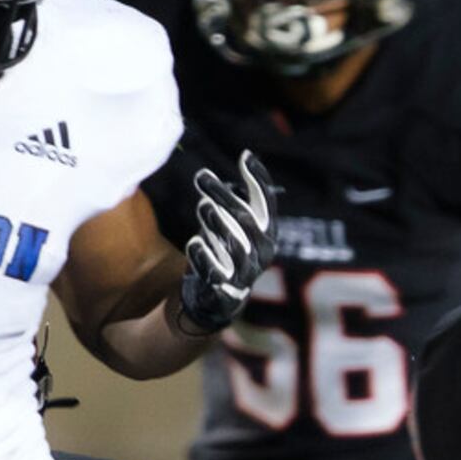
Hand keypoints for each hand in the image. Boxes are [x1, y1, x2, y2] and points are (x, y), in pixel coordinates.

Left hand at [179, 149, 275, 332]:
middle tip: (202, 176)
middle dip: (224, 196)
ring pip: (236, 246)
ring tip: (202, 205)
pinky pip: (216, 273)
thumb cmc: (223, 255)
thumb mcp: (227, 227)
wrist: (218, 303)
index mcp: (265, 235)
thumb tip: (232, 166)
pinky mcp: (226, 292)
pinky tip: (194, 242)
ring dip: (217, 223)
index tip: (245, 156)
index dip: (258, 180)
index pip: (267, 204)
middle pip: (246, 220)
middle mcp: (261, 253)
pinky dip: (205, 258)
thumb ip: (228, 204)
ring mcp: (245, 274)